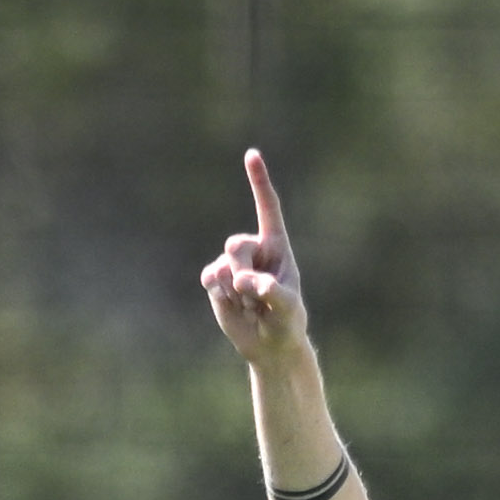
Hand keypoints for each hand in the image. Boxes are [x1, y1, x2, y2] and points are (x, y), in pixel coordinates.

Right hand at [200, 149, 311, 366]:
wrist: (270, 345)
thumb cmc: (287, 321)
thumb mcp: (288, 308)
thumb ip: (271, 291)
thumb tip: (243, 281)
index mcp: (276, 245)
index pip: (267, 207)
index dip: (258, 181)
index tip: (252, 154)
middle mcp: (254, 249)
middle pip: (237, 245)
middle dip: (243, 272)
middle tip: (254, 295)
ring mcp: (232, 264)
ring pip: (223, 265)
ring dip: (235, 291)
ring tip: (250, 306)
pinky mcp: (217, 281)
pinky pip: (210, 278)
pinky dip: (220, 294)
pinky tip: (233, 305)